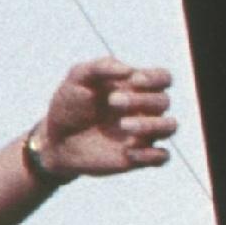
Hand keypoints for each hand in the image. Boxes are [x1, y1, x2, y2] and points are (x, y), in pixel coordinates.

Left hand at [36, 57, 177, 177]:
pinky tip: (128, 151)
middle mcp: (144, 110)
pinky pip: (162, 157)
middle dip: (141, 100)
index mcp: (135, 87)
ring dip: (152, 125)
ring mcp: (144, 133)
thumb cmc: (69, 105)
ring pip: (170, 127)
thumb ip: (100, 67)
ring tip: (123, 125)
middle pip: (163, 101)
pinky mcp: (138, 157)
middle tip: (112, 102)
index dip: (155, 78)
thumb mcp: (77, 79)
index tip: (133, 80)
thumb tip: (128, 70)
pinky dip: (152, 155)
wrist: (54, 140)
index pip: (163, 78)